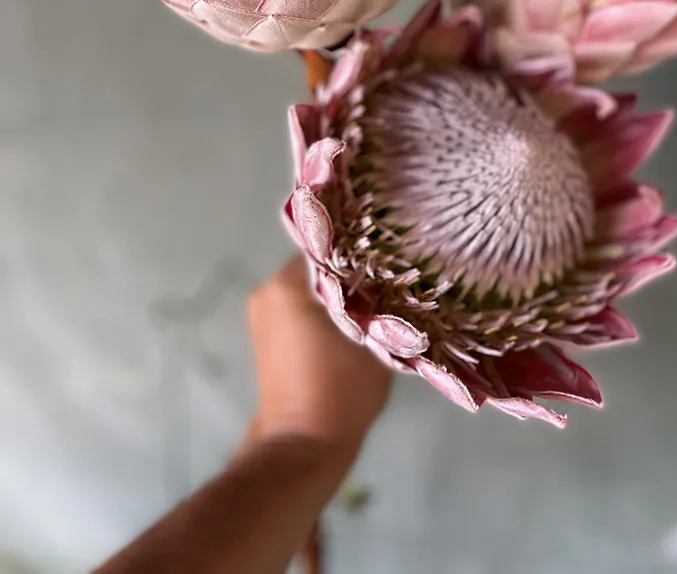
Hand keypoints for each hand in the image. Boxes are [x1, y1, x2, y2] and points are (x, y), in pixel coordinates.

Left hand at [246, 256, 391, 450]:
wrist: (302, 447)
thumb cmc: (339, 390)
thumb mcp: (374, 339)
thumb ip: (384, 301)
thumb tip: (398, 277)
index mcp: (287, 284)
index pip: (330, 242)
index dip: (365, 246)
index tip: (395, 250)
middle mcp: (268, 291)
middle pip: (320, 262)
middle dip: (355, 269)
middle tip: (394, 273)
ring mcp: (264, 314)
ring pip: (312, 285)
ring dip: (343, 290)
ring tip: (381, 297)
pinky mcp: (269, 336)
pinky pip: (303, 306)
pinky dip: (328, 308)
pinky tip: (359, 319)